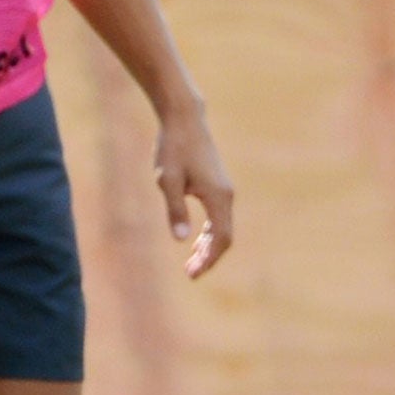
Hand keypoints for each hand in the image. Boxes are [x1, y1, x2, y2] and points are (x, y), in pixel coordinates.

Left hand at [154, 105, 233, 277]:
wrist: (184, 119)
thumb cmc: (173, 148)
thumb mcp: (167, 181)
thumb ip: (175, 210)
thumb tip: (181, 240)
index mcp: (217, 196)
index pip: (220, 238)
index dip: (209, 259)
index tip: (193, 274)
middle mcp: (226, 194)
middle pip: (225, 236)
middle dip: (209, 257)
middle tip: (190, 274)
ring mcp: (224, 189)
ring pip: (223, 226)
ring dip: (209, 246)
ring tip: (191, 263)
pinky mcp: (218, 184)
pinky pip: (219, 216)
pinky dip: (210, 232)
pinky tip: (195, 240)